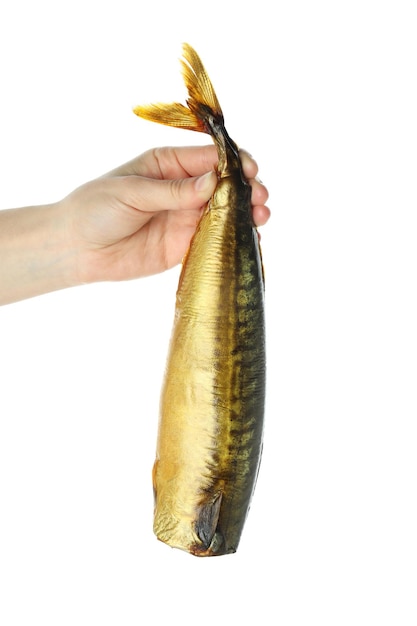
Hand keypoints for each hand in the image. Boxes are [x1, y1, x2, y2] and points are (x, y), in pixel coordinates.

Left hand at [63, 145, 269, 283]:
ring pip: (225, 213)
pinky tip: (250, 241)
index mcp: (168, 164)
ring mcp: (185, 218)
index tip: (251, 171)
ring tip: (261, 217)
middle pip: (225, 185)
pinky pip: (215, 240)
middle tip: (260, 198)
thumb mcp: (132, 192)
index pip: (210, 158)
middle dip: (247, 189)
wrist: (77, 248)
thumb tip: (213, 183)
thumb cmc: (96, 208)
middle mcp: (182, 189)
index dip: (234, 163)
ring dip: (246, 214)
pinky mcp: (184, 246)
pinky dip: (234, 239)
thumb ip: (173, 191)